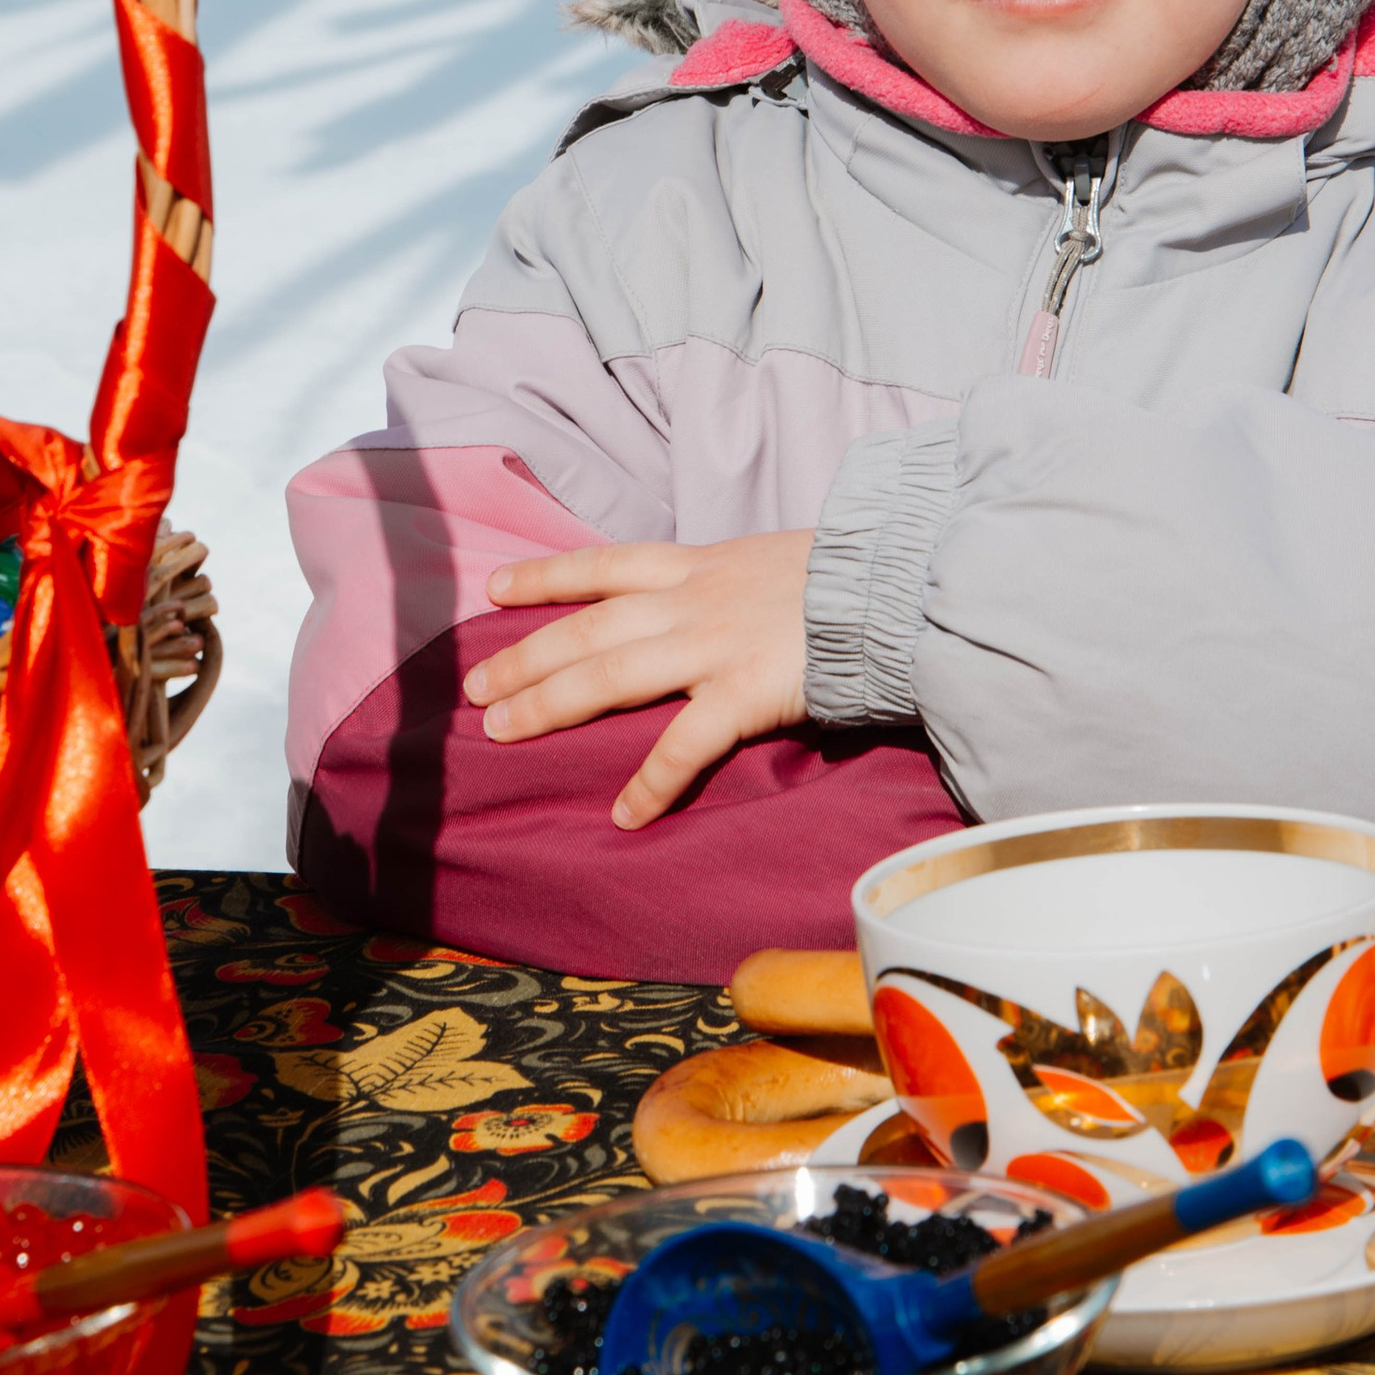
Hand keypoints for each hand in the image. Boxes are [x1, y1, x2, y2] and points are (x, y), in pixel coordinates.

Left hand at [467, 529, 815, 827]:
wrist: (900, 584)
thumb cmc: (848, 577)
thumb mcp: (771, 560)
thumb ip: (730, 583)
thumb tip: (709, 603)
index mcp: (699, 565)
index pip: (604, 565)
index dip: (544, 577)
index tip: (493, 589)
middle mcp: (693, 600)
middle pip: (587, 628)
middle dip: (523, 657)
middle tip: (473, 689)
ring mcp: (715, 645)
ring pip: (610, 675)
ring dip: (550, 705)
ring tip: (502, 733)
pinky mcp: (747, 691)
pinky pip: (684, 745)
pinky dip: (650, 782)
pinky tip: (624, 814)